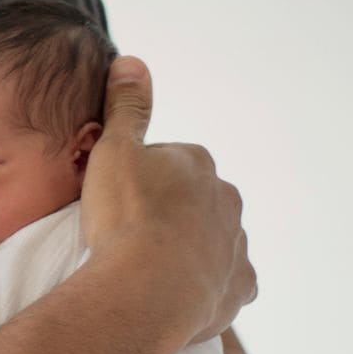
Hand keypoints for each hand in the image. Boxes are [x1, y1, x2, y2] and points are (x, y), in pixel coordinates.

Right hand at [79, 56, 255, 343]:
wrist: (148, 290)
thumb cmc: (127, 216)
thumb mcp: (114, 149)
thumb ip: (126, 107)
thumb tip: (132, 60)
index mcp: (198, 163)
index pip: (170, 161)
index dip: (141, 178)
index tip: (118, 198)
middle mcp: (226, 200)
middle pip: (196, 200)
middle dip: (171, 212)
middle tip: (132, 232)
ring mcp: (236, 245)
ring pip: (214, 239)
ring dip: (190, 247)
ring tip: (151, 266)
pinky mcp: (238, 287)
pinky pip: (229, 281)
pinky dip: (211, 284)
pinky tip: (184, 292)